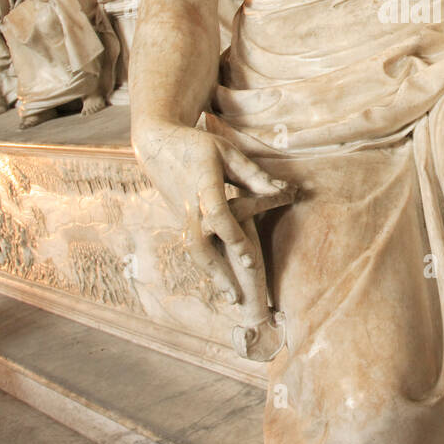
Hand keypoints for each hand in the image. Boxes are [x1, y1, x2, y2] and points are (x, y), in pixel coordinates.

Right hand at [133, 121, 291, 306]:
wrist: (157, 146)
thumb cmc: (198, 147)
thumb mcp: (227, 152)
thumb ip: (254, 174)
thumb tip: (285, 190)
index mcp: (202, 184)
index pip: (217, 215)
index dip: (233, 237)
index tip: (250, 258)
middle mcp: (189, 205)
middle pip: (199, 245)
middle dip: (217, 271)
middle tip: (236, 296)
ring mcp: (182, 215)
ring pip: (194, 251)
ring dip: (212, 275)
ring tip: (232, 298)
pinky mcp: (182, 221)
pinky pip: (194, 247)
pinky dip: (208, 266)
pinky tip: (223, 282)